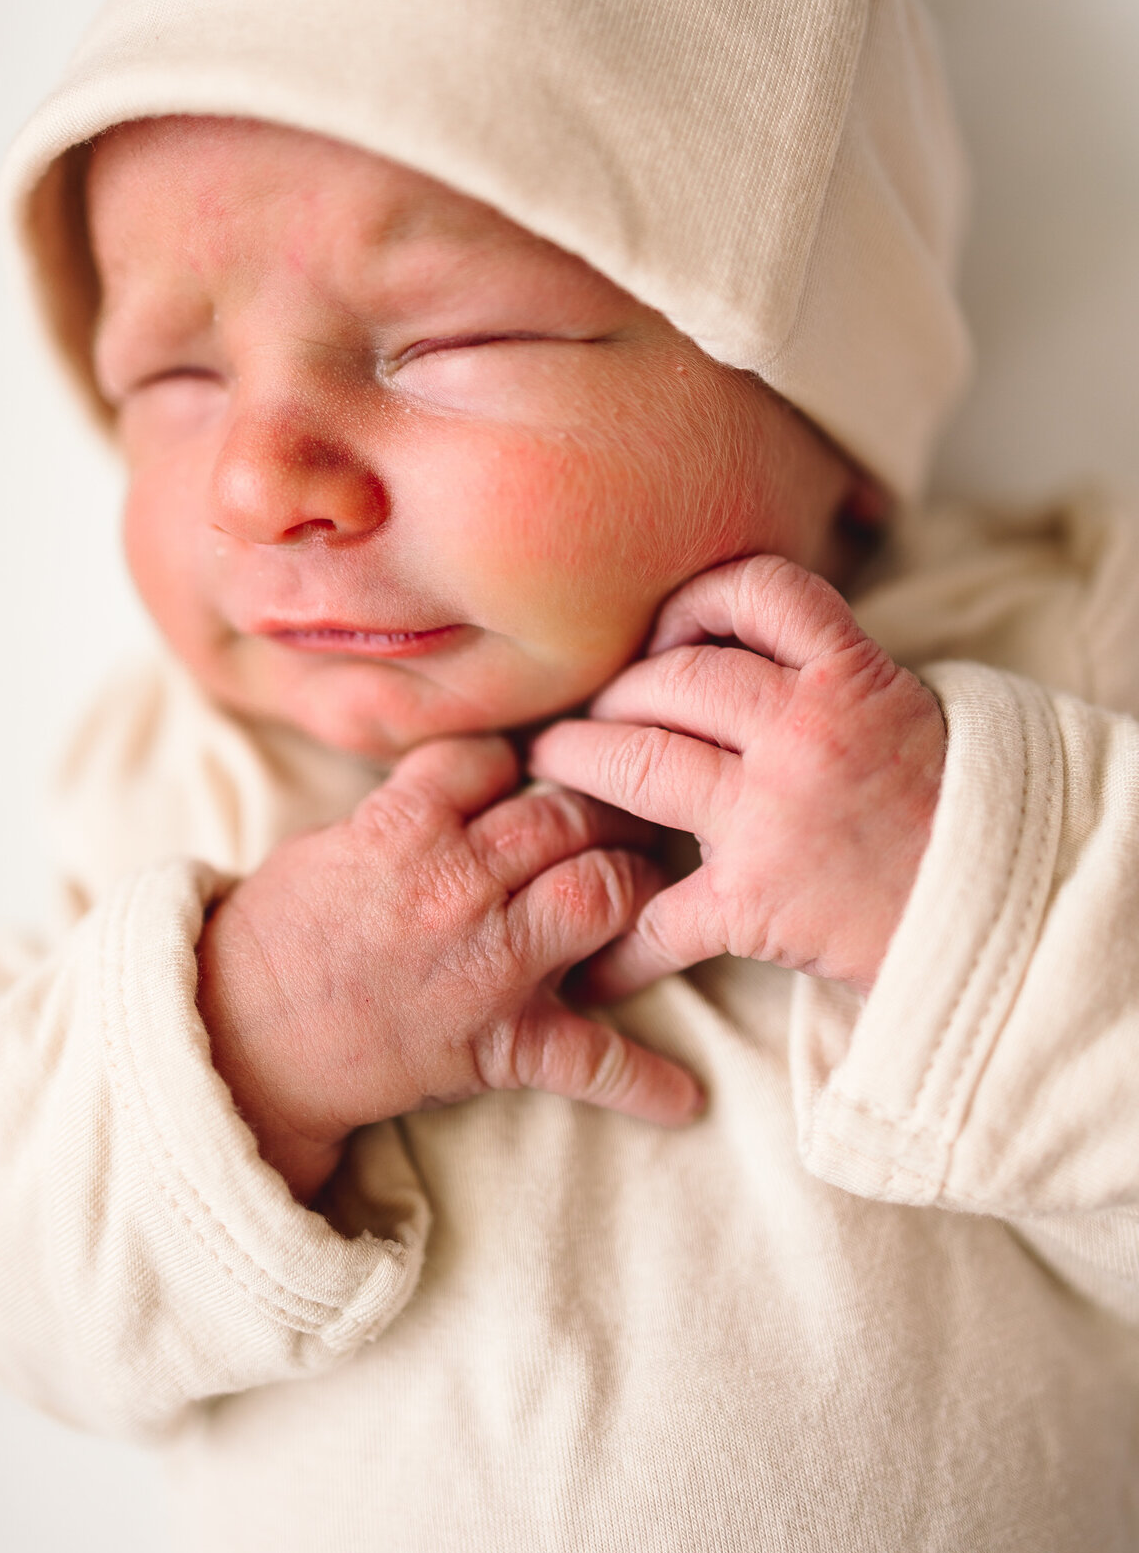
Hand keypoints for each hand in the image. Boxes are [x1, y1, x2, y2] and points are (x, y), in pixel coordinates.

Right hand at [197, 735, 702, 1201]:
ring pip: (600, 894)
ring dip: (636, 884)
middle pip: (565, 814)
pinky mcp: (498, 1044)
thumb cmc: (281, 934)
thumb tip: (483, 780)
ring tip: (649, 885)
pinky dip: (642, 1081)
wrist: (241, 1041)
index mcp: (404, 825)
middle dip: (605, 805)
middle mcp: (456, 884)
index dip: (523, 759)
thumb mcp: (334, 840)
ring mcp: (486, 964)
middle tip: (628, 808)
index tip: (539, 768)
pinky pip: (588, 1059)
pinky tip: (686, 1098)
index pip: (495, 757)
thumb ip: (412, 807)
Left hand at [530, 555, 944, 997]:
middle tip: (590, 710)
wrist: (1000, 917)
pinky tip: (596, 961)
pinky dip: (621, 940)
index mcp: (850, 678)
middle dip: (615, 691)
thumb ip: (825, 671)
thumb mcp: (903, 709)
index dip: (695, 600)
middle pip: (672, 678)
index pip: (757, 591)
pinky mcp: (756, 899)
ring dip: (579, 761)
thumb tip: (726, 639)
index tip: (665, 631)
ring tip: (552, 767)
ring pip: (639, 762)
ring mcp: (774, 815)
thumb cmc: (945, 812)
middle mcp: (806, 733)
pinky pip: (662, 913)